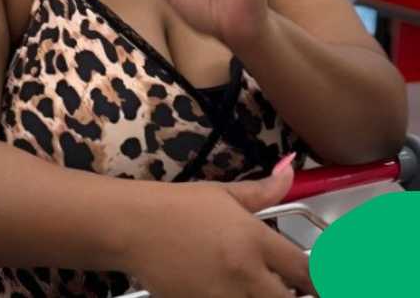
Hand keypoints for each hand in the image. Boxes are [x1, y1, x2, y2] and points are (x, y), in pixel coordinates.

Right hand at [126, 155, 316, 297]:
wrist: (131, 226)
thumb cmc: (175, 205)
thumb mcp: (222, 194)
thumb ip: (263, 190)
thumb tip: (292, 169)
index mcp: (255, 240)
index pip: (307, 271)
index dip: (323, 281)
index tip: (322, 281)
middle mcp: (245, 273)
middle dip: (292, 295)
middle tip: (286, 285)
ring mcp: (222, 296)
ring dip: (262, 296)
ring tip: (252, 284)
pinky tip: (226, 289)